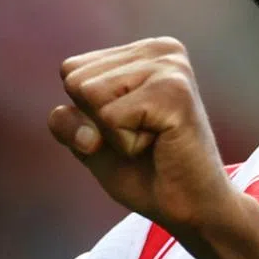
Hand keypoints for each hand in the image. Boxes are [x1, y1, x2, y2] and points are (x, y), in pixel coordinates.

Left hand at [48, 37, 241, 241]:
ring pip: (90, 94)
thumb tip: (86, 132)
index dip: (86, 114)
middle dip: (98, 123)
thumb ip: (67, 123)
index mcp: (142, 52)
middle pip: (75, 80)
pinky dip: (127, 144)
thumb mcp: (91, 143)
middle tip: (144, 138)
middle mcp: (160, 49)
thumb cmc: (146, 173)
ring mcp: (171, 66)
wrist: (192, 208)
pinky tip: (161, 144)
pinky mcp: (175, 91)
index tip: (129, 128)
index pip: (71, 70)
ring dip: (114, 134)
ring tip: (153, 140)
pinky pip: (111, 117)